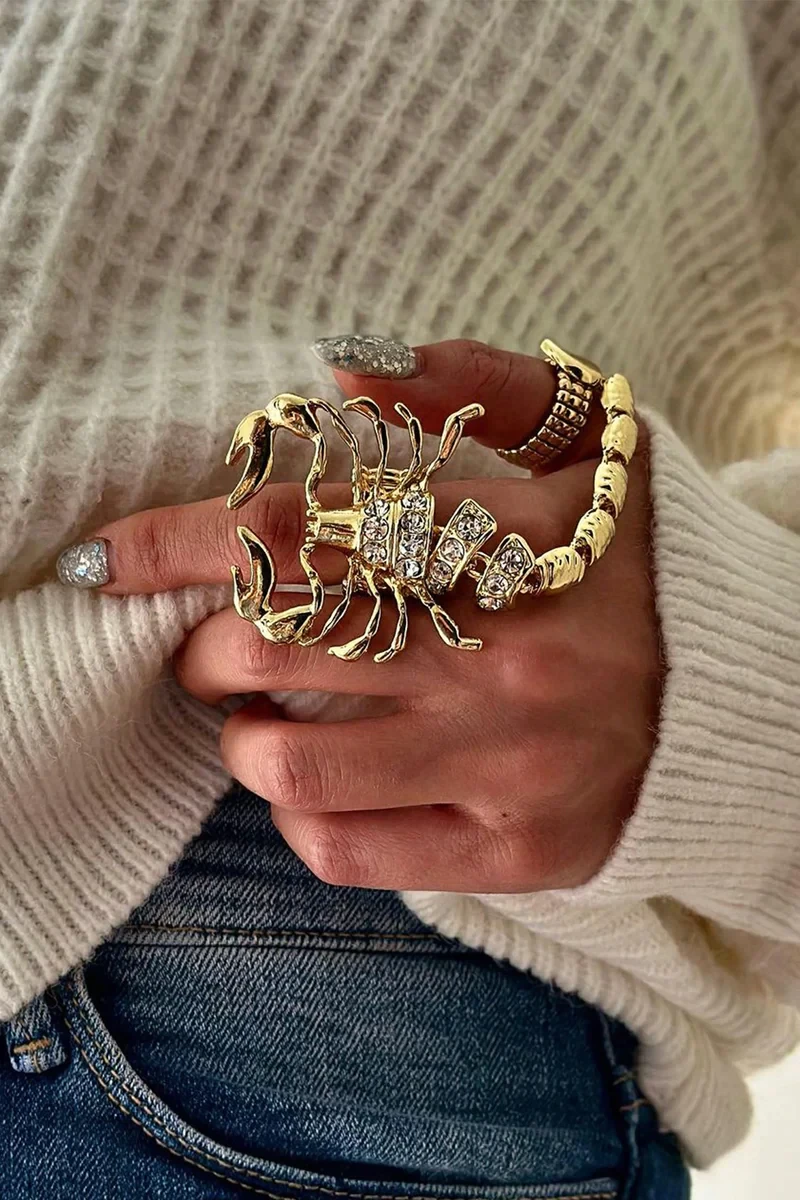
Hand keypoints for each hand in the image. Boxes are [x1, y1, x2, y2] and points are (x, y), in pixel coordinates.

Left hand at [91, 340, 661, 892]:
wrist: (747, 689)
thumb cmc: (640, 557)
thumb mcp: (590, 438)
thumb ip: (471, 385)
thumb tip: (338, 376)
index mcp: (513, 540)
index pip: (301, 526)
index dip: (181, 540)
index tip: (115, 556)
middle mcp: (508, 656)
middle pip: (273, 643)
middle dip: (202, 642)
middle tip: (214, 638)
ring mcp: (511, 764)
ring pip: (293, 762)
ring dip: (239, 736)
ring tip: (261, 713)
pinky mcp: (519, 850)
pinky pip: (351, 850)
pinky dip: (298, 814)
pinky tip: (322, 778)